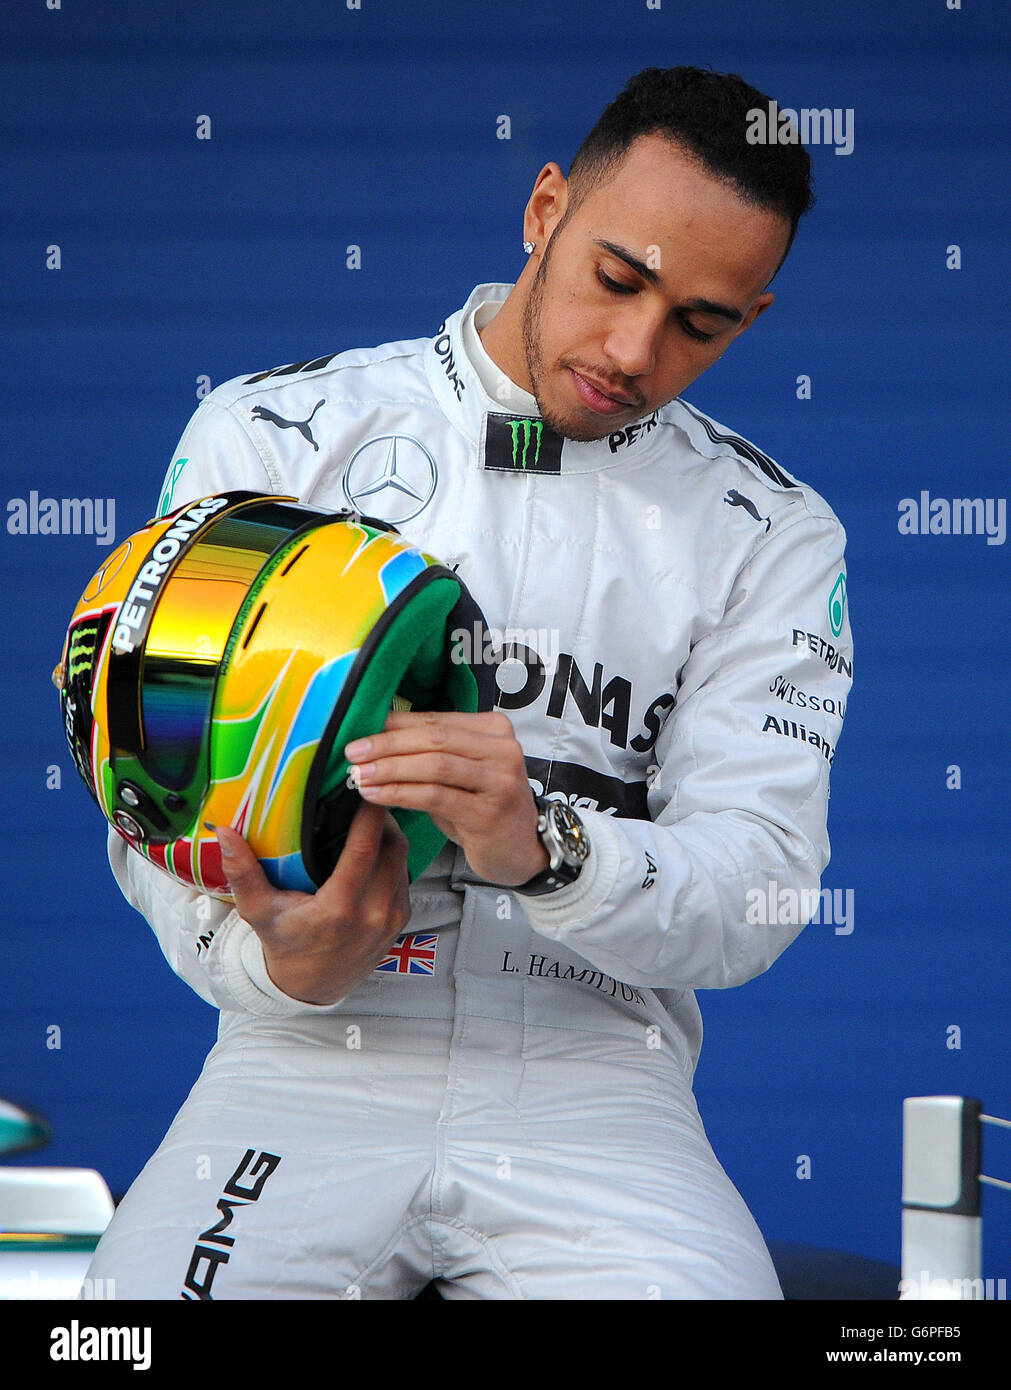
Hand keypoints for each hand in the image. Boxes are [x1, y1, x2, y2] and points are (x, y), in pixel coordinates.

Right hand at [214, 801, 410, 1004]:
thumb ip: (242, 871)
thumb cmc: (284, 944)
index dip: (369, 815)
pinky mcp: (400, 921)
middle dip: (382, 818)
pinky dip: (393, 857)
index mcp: (338, 909)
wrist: (310, 987)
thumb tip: (223, 832)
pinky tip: (375, 847)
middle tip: (366, 797)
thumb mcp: (257, 910)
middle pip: (392, 848)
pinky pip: (403, 877)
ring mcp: (390, 919)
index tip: (364, 791)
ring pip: (402, 860)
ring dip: (390, 835)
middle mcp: (372, 914)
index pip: (365, 850)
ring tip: (370, 818)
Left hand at [343, 710, 548, 886]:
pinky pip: (435, 796)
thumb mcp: (462, 773)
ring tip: (360, 775)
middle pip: (434, 738)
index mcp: (495, 729)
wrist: (521, 850)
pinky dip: (400, 793)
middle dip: (387, 744)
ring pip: (434, 765)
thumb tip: (376, 738)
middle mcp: (503, 749)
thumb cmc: (484, 808)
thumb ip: (430, 753)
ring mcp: (500, 780)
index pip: (436, 720)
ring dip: (390, 769)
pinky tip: (377, 795)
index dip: (394, 724)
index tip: (360, 731)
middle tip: (354, 752)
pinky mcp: (489, 812)